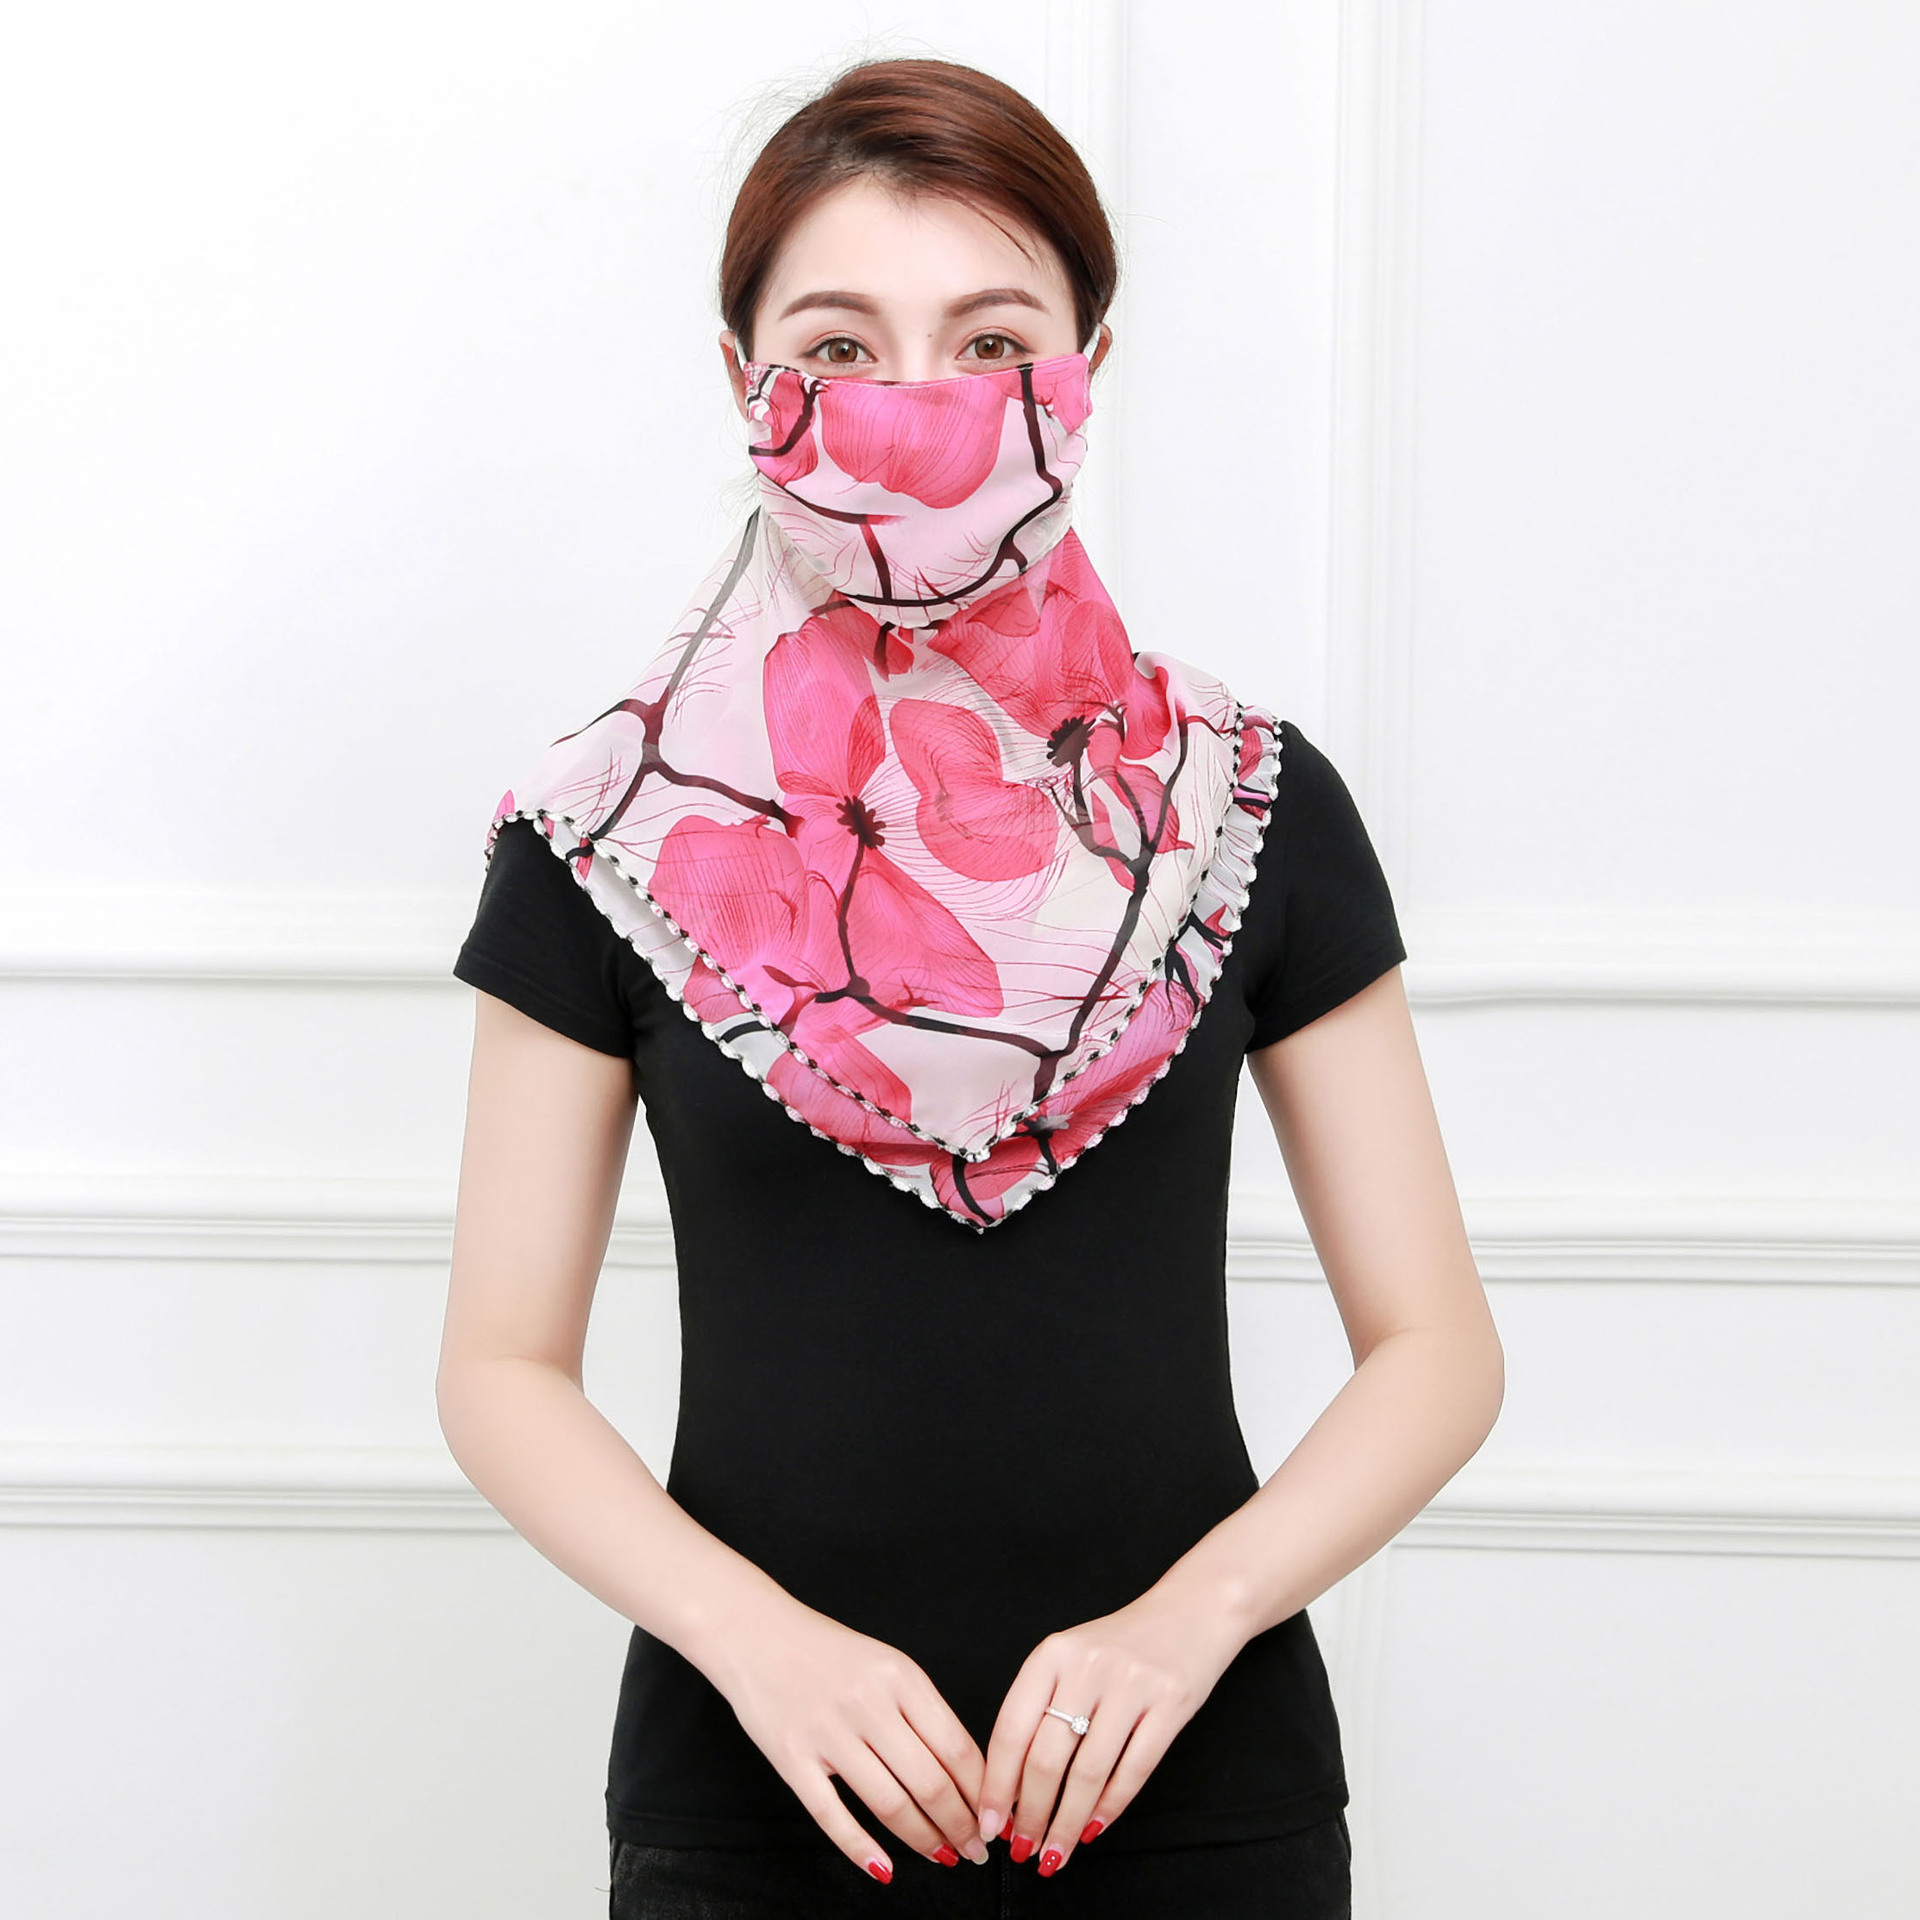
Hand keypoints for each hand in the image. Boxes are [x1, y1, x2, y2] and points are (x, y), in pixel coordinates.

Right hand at [711, 1597, 991, 1881]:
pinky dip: (861, 1848)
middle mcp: (868, 1703)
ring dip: (923, 1839)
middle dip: (961, 1825)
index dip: (982, 1791)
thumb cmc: (828, 1652)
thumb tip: (965, 1771)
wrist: (757, 1633)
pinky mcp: (792, 1759)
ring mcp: (828, 1733)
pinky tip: (883, 1868)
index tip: (997, 1815)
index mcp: (900, 1676)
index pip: (956, 1747)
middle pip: (929, 1781)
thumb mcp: (886, 1663)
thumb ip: (922, 1710)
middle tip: (976, 1849)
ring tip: (943, 1856)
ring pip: (889, 1803)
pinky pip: (832, 1815)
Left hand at [978, 1581, 1247, 1875]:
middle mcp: (1087, 1666)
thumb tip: (1010, 1785)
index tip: (988, 1823)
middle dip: (1029, 1814)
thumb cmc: (1120, 1645)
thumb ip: (1041, 1708)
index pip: (1011, 1730)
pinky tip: (1094, 1828)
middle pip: (1046, 1758)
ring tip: (1055, 1852)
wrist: (1192, 1610)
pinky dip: (1110, 1807)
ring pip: (1088, 1773)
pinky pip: (1134, 1770)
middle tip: (1022, 1849)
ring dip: (1067, 1823)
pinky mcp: (1170, 1703)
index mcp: (1051, 1654)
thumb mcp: (1070, 1658)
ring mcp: (1131, 1684)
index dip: (997, 1785)